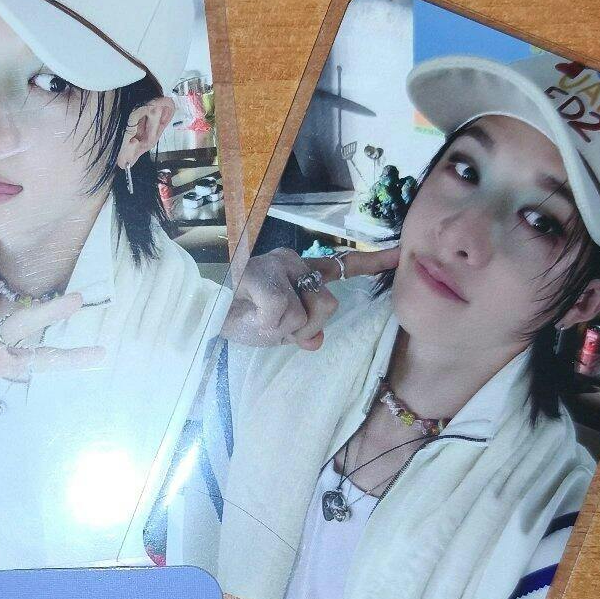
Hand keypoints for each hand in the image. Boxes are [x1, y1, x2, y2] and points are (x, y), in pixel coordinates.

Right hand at [221, 246, 397, 351]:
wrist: (198, 312)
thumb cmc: (236, 317)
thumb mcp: (275, 328)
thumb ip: (301, 330)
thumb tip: (314, 342)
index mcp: (297, 271)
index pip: (341, 265)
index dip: (374, 263)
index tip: (401, 257)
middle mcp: (291, 263)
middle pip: (328, 304)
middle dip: (306, 327)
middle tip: (274, 327)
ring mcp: (278, 267)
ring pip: (311, 312)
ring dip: (289, 329)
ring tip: (260, 320)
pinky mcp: (264, 277)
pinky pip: (286, 316)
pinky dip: (269, 327)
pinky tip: (252, 317)